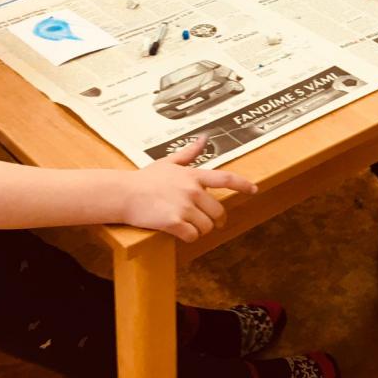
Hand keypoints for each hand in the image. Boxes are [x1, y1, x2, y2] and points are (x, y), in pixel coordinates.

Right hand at [123, 136, 256, 241]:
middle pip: (218, 211)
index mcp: (193, 175)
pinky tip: (181, 233)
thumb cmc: (144, 179)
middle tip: (210, 223)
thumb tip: (203, 139)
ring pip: (206, 226)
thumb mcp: (168, 162)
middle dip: (216, 220)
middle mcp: (192, 190)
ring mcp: (183, 206)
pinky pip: (192, 236)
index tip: (254, 190)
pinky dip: (189, 237)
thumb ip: (188, 153)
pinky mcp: (173, 222)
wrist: (123, 193)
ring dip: (200, 230)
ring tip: (189, 226)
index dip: (243, 185)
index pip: (225, 179)